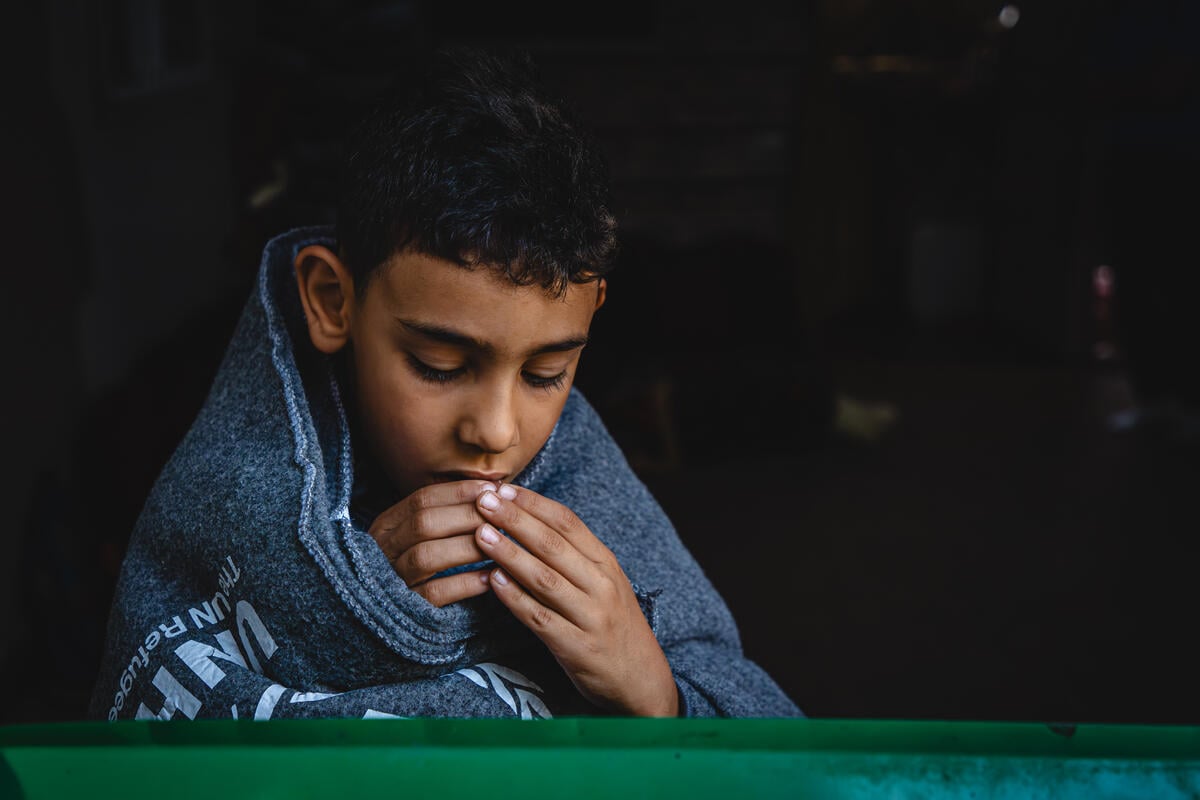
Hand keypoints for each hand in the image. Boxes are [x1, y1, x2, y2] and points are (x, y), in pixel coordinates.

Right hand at [368, 480, 496, 606]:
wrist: (391, 610)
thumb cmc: (417, 562)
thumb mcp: (417, 533)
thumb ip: (445, 513)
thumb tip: (490, 490)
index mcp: (387, 525)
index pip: (422, 499)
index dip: (459, 492)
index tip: (491, 489)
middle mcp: (385, 549)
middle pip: (424, 523)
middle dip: (467, 516)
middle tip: (501, 517)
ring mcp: (393, 579)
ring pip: (427, 556)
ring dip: (468, 548)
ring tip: (500, 545)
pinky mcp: (407, 607)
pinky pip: (435, 593)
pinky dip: (464, 584)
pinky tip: (489, 578)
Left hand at [473, 484, 678, 716]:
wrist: (641, 679)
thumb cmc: (614, 626)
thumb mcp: (605, 584)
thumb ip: (574, 557)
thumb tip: (529, 523)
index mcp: (606, 563)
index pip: (567, 522)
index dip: (533, 503)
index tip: (503, 489)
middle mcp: (601, 585)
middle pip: (553, 544)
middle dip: (515, 520)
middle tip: (484, 501)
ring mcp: (591, 616)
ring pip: (544, 578)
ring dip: (510, 553)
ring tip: (481, 535)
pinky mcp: (576, 647)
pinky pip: (539, 618)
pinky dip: (515, 598)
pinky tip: (493, 582)